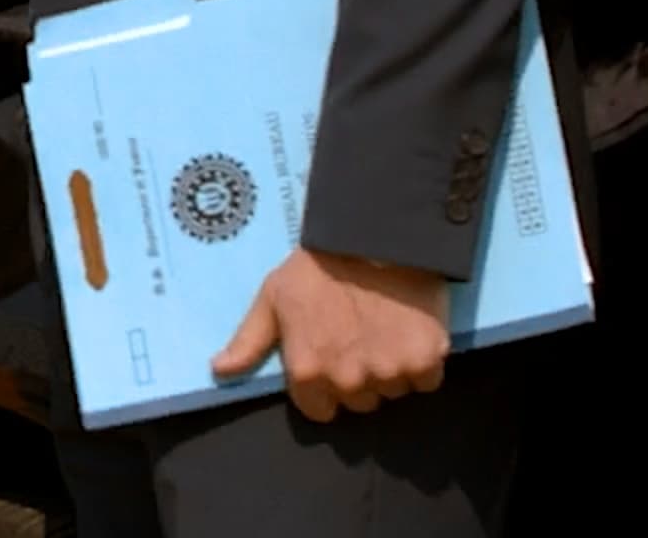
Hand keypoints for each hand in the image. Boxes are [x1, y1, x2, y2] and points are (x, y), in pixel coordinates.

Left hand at [212, 247, 447, 423]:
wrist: (375, 236)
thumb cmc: (317, 266)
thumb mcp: (273, 297)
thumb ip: (248, 341)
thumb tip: (220, 371)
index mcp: (309, 371)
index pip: (320, 410)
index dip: (325, 388)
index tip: (332, 359)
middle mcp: (349, 381)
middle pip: (359, 402)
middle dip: (358, 378)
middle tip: (359, 338)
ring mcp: (389, 372)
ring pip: (392, 391)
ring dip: (390, 370)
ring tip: (383, 330)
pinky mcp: (426, 361)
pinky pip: (426, 381)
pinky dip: (423, 363)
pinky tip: (410, 332)